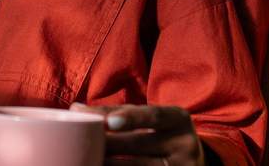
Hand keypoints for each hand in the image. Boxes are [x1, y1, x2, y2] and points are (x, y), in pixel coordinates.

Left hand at [70, 103, 204, 165]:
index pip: (155, 115)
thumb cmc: (160, 135)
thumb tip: (76, 109)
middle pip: (141, 143)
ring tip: (86, 159)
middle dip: (110, 143)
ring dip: (110, 164)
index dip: (132, 118)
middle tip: (83, 142)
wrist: (191, 162)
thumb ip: (118, 113)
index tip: (109, 122)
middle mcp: (184, 144)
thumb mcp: (149, 119)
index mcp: (179, 119)